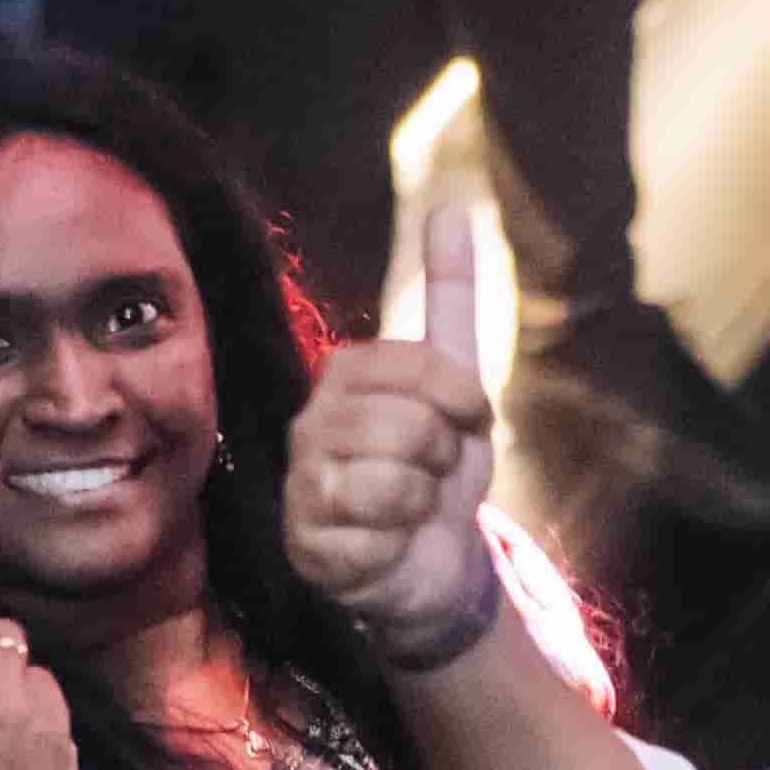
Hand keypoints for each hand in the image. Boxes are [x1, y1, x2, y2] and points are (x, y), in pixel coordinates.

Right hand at [285, 213, 503, 655]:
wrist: (434, 564)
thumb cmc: (439, 470)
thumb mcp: (458, 385)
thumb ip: (450, 296)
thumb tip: (451, 204)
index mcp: (347, 374)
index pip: (419, 366)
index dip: (462, 399)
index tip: (468, 422)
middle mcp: (311, 422)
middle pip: (406, 425)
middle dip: (442, 458)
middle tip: (432, 475)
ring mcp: (301, 483)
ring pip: (388, 478)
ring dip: (421, 502)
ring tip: (409, 510)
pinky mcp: (302, 543)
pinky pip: (371, 532)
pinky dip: (397, 543)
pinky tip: (387, 545)